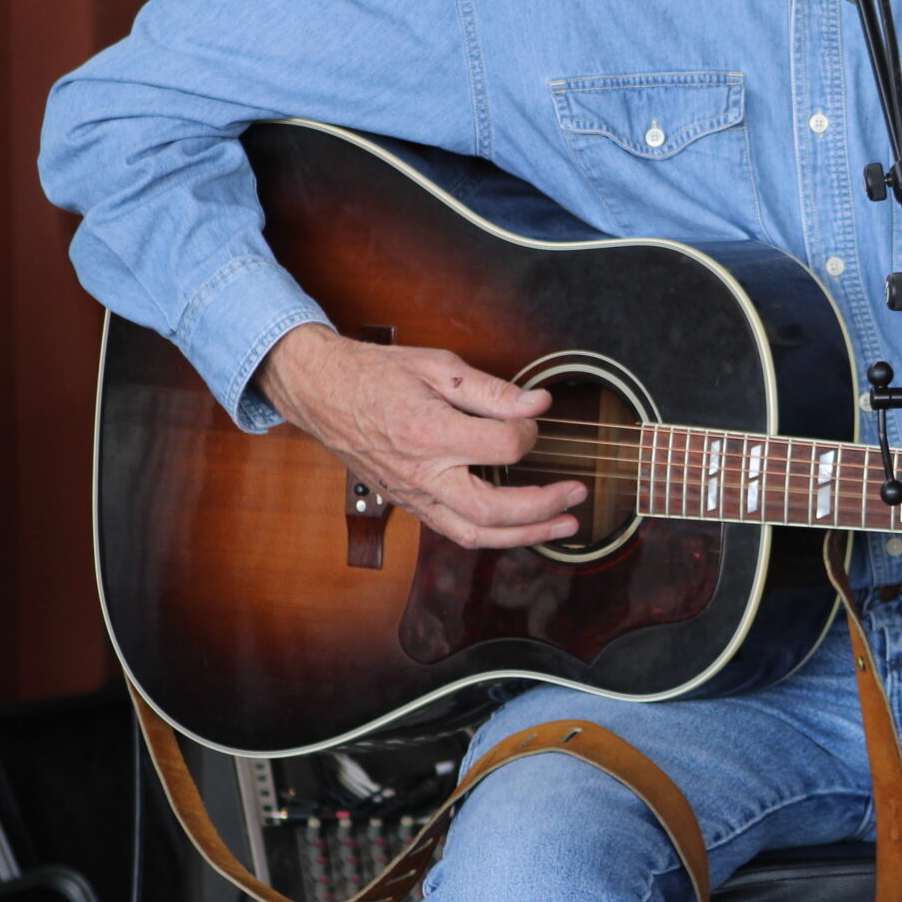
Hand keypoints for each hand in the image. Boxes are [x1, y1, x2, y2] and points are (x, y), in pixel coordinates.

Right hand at [254, 323, 585, 551]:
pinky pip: (454, 531)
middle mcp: (422, 473)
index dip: (530, 433)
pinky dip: (492, 535)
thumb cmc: (377, 375)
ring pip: (474, 535)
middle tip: (577, 493)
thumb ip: (493, 390)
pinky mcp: (408, 503)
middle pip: (493, 511)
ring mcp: (413, 495)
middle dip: (544, 506)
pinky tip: (519, 526)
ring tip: (563, 525)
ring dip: (525, 535)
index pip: (503, 447)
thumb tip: (538, 403)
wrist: (323, 392)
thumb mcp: (438, 366)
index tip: (535, 418)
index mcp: (431, 433)